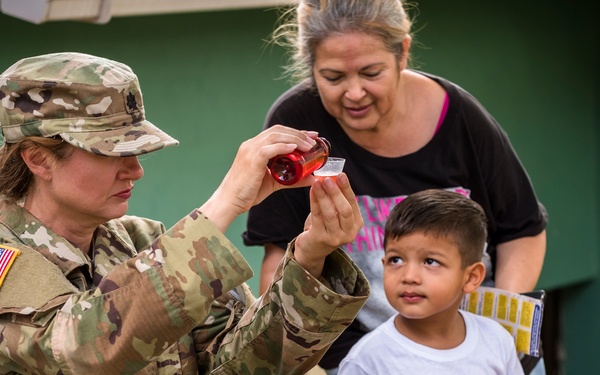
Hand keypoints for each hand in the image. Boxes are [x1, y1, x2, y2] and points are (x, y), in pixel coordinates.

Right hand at [200, 125, 318, 231]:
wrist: (229, 202)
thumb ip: (292, 180)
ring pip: (275, 136)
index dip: (295, 132)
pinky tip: (295, 148)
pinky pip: (269, 149)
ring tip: (310, 146)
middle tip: (314, 139)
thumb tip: (312, 178)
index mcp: (254, 147)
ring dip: (295, 138)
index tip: (311, 135)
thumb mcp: (274, 183)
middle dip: (298, 132)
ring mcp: (250, 151)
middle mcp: (251, 145)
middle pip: (278, 130)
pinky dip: (283, 147)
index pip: (277, 132)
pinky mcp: (251, 160)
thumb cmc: (248, 193)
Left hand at [293, 173, 362, 277]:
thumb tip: (332, 177)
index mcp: (356, 224)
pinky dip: (314, 201)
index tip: (340, 174)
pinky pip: (317, 216)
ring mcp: (335, 238)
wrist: (313, 249)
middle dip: (336, 193)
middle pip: (344, 210)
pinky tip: (312, 192)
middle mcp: (349, 233)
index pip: (353, 203)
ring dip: (323, 196)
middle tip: (327, 179)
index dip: (346, 188)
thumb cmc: (326, 226)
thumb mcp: (336, 214)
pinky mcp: (320, 238)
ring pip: (330, 213)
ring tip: (317, 183)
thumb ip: (337, 199)